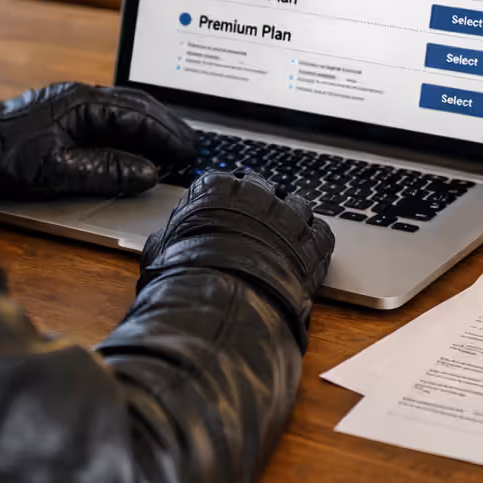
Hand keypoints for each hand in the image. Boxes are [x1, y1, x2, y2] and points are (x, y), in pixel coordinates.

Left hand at [0, 83, 196, 206]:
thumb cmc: (7, 159)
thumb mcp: (59, 170)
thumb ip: (106, 170)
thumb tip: (147, 172)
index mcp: (81, 102)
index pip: (137, 115)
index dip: (166, 134)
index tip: (186, 151)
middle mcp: (79, 96)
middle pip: (136, 106)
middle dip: (166, 127)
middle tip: (190, 148)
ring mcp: (71, 103)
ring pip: (124, 109)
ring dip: (151, 126)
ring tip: (173, 145)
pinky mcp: (64, 115)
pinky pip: (109, 116)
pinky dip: (132, 128)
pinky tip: (139, 142)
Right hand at [138, 169, 334, 350]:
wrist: (220, 302)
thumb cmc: (183, 276)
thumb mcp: (161, 250)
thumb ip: (171, 236)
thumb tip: (166, 241)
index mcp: (214, 188)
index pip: (224, 181)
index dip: (227, 199)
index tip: (227, 211)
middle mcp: (254, 194)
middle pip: (263, 189)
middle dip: (261, 205)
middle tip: (257, 226)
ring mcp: (287, 216)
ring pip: (297, 205)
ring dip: (292, 219)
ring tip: (284, 241)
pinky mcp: (312, 243)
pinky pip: (322, 231)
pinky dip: (316, 240)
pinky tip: (307, 253)